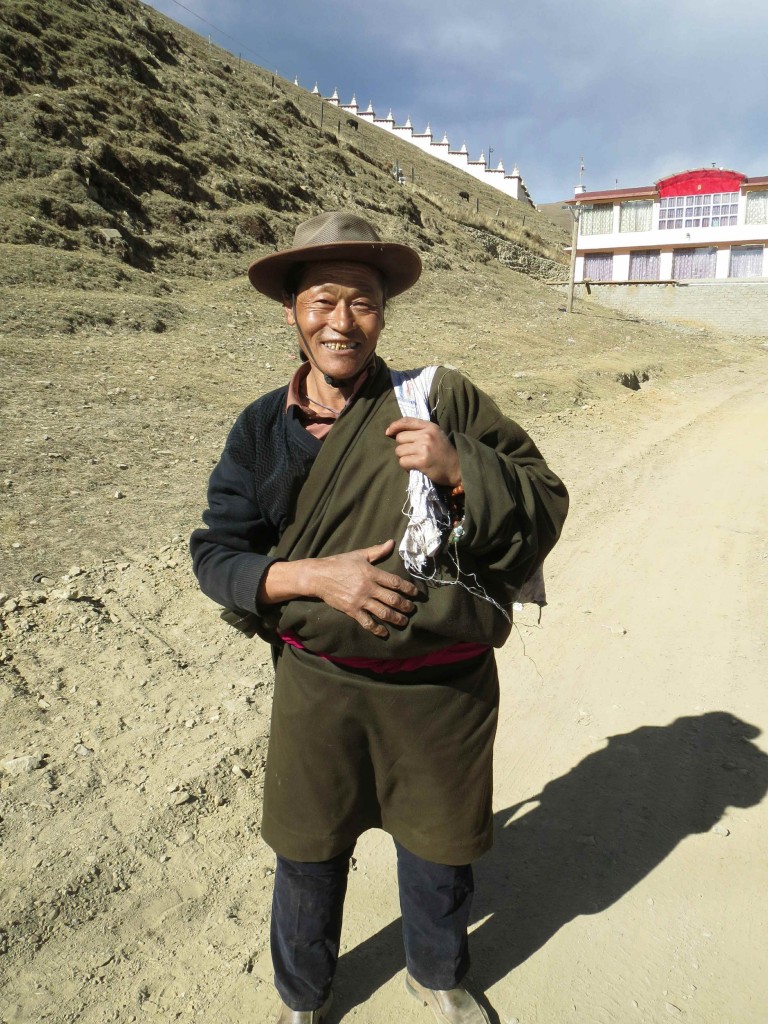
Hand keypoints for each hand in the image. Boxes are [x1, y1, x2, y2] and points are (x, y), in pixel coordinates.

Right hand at [260, 539, 417, 638]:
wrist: (318, 576)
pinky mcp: (352, 610)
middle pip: (393, 599)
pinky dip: (377, 628)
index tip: (416, 594)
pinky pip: (367, 622)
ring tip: (404, 621)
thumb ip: (377, 551)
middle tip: (412, 609)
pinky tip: (384, 632)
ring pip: (383, 612)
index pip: (395, 582)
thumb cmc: (339, 563)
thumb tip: (392, 542)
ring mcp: (360, 600)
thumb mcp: (359, 555)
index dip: (408, 588)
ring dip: (396, 618)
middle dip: (405, 606)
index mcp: (371, 573)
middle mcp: (368, 587)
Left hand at [385, 417, 461, 486]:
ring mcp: (424, 448)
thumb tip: (394, 432)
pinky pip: (403, 462)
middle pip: (400, 438)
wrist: (457, 468)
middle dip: (402, 446)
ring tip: (413, 460)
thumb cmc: (444, 452)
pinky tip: (414, 467)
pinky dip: (405, 466)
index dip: (394, 426)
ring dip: (403, 457)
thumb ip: (419, 430)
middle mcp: (426, 435)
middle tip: (411, 453)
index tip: (388, 432)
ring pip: (399, 451)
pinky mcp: (421, 461)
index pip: (406, 421)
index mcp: (430, 427)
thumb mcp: (435, 435)